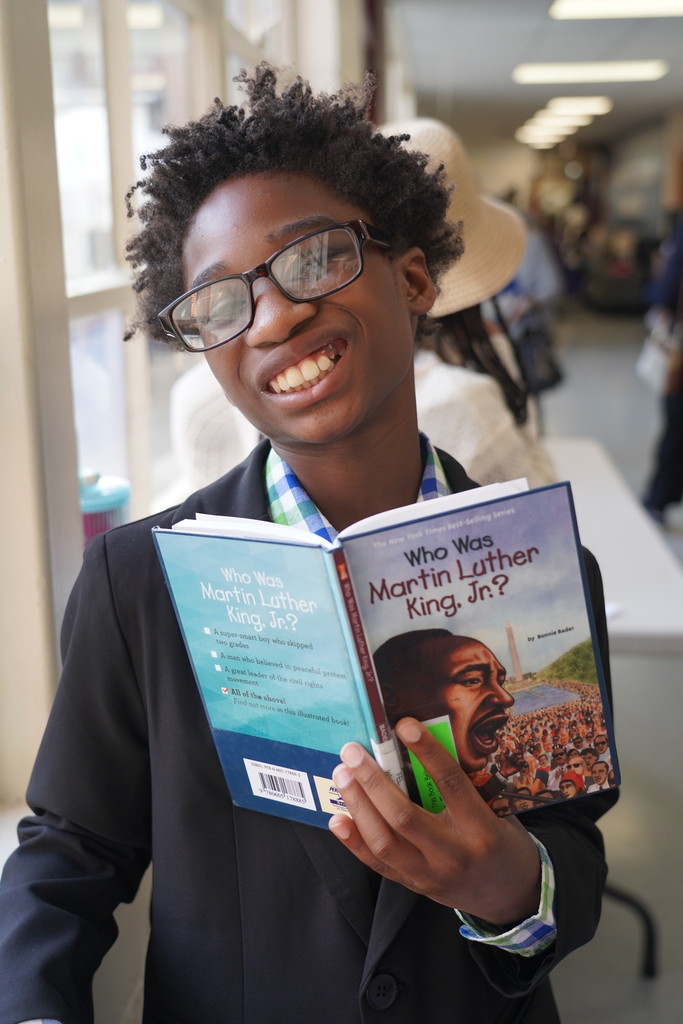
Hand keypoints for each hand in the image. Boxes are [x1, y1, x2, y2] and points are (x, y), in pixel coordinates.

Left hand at [328, 718, 540, 925]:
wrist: (512, 898)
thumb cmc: (503, 843)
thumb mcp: (497, 812)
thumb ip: (466, 788)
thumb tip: (424, 749)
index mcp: (481, 829)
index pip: (450, 784)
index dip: (426, 751)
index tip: (404, 725)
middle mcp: (453, 854)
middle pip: (404, 816)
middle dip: (372, 781)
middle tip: (352, 752)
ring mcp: (431, 875)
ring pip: (384, 842)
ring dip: (358, 805)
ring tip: (342, 776)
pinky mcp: (415, 886)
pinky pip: (378, 864)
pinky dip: (354, 841)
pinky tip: (338, 818)